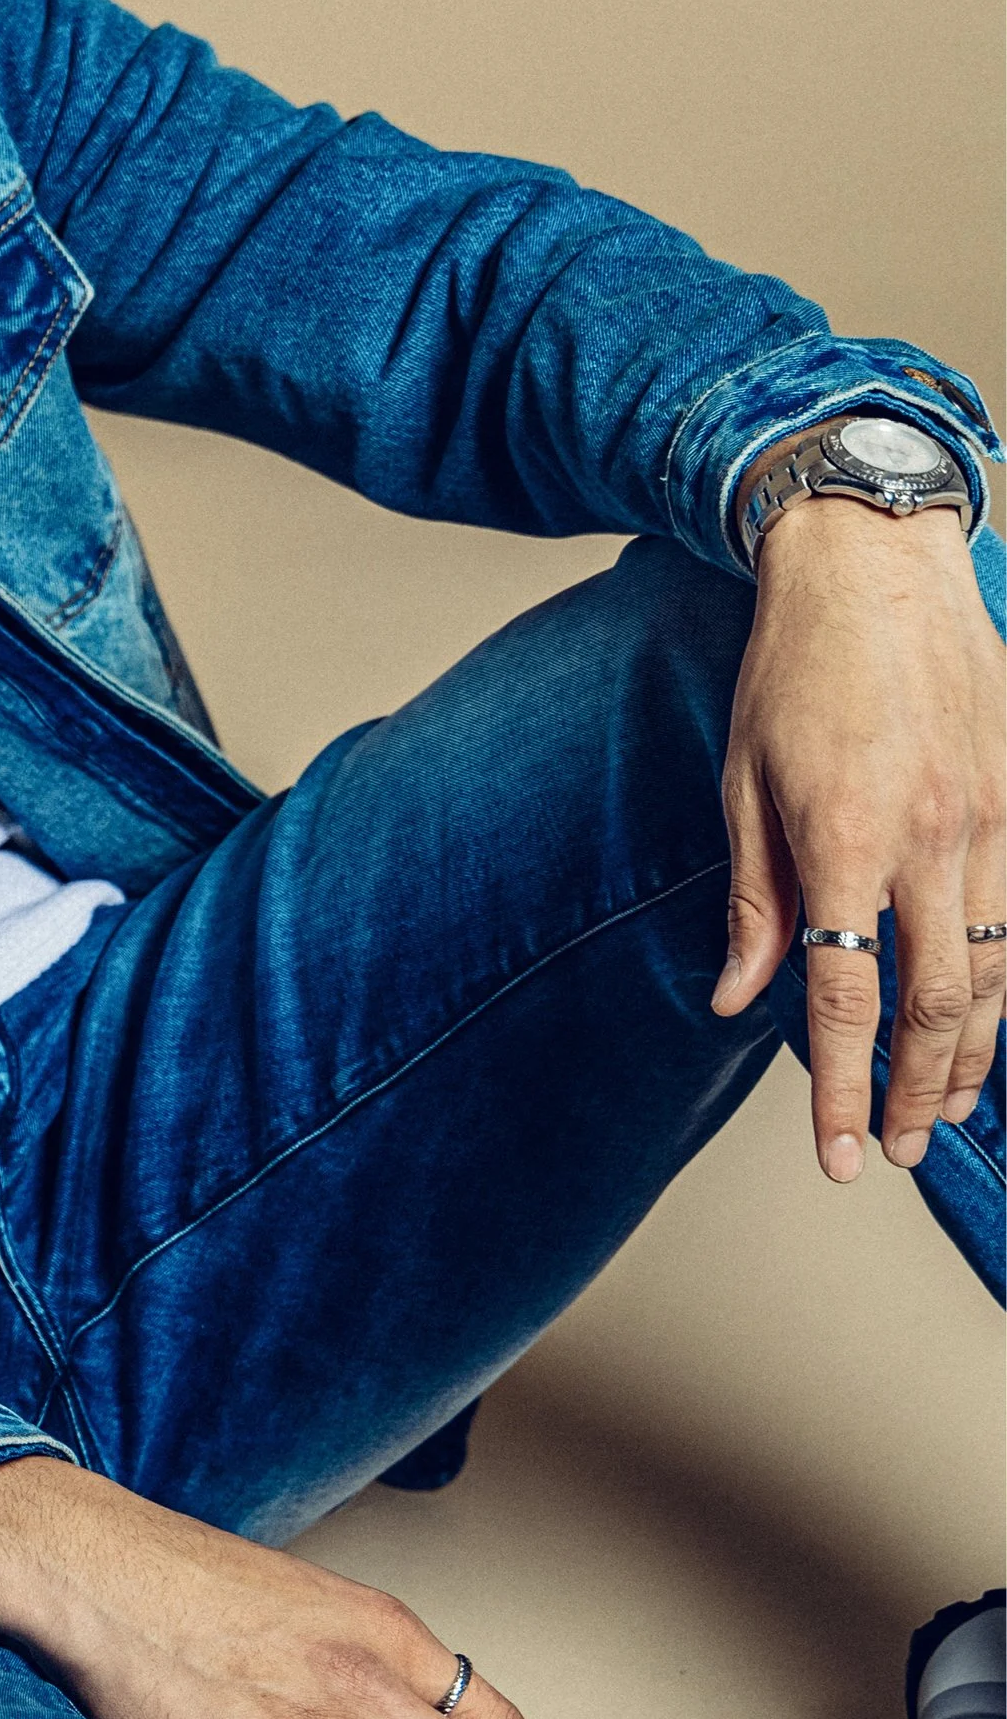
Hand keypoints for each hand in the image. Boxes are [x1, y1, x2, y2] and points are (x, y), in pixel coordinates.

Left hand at [712, 492, 1003, 1176]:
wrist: (872, 564)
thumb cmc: (792, 667)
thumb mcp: (741, 780)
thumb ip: (750, 898)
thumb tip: (737, 997)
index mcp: (843, 836)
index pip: (848, 995)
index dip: (843, 1089)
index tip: (838, 1154)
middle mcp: (927, 837)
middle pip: (937, 1003)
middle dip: (916, 1092)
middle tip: (894, 1151)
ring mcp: (988, 819)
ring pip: (996, 973)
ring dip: (972, 1054)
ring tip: (944, 1108)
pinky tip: (987, 1022)